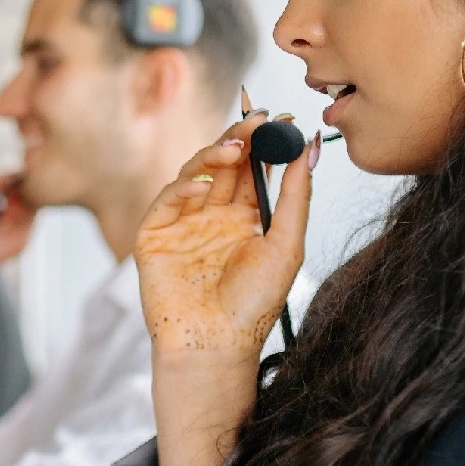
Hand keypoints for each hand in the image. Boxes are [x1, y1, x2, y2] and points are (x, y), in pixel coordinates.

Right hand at [135, 111, 312, 359]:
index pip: (256, 170)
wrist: (214, 346)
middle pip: (226, 165)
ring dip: (214, 154)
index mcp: (247, 222)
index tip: (283, 119)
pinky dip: (183, 184)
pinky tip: (202, 181)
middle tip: (259, 119)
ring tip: (236, 145)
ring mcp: (184, 225)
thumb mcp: (287, 245)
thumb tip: (309, 147)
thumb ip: (295, 196)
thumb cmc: (253, 307)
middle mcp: (215, 218)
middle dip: (243, 139)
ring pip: (196, 174)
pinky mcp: (155, 236)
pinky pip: (168, 199)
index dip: (267, 143)